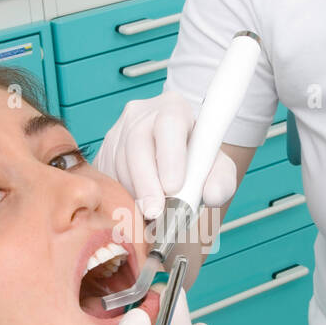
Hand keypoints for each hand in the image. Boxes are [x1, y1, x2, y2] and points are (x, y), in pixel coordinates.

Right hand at [95, 90, 237, 219]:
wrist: (174, 155)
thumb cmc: (195, 159)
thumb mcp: (217, 165)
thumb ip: (222, 179)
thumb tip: (213, 195)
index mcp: (173, 109)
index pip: (169, 125)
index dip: (170, 157)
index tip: (174, 187)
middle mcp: (140, 114)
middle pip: (137, 144)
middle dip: (146, 183)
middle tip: (155, 212)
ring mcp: (118, 131)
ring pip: (118, 162)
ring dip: (132, 193)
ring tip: (149, 216)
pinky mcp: (103, 151)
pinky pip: (105, 175)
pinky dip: (118, 195)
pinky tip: (134, 208)